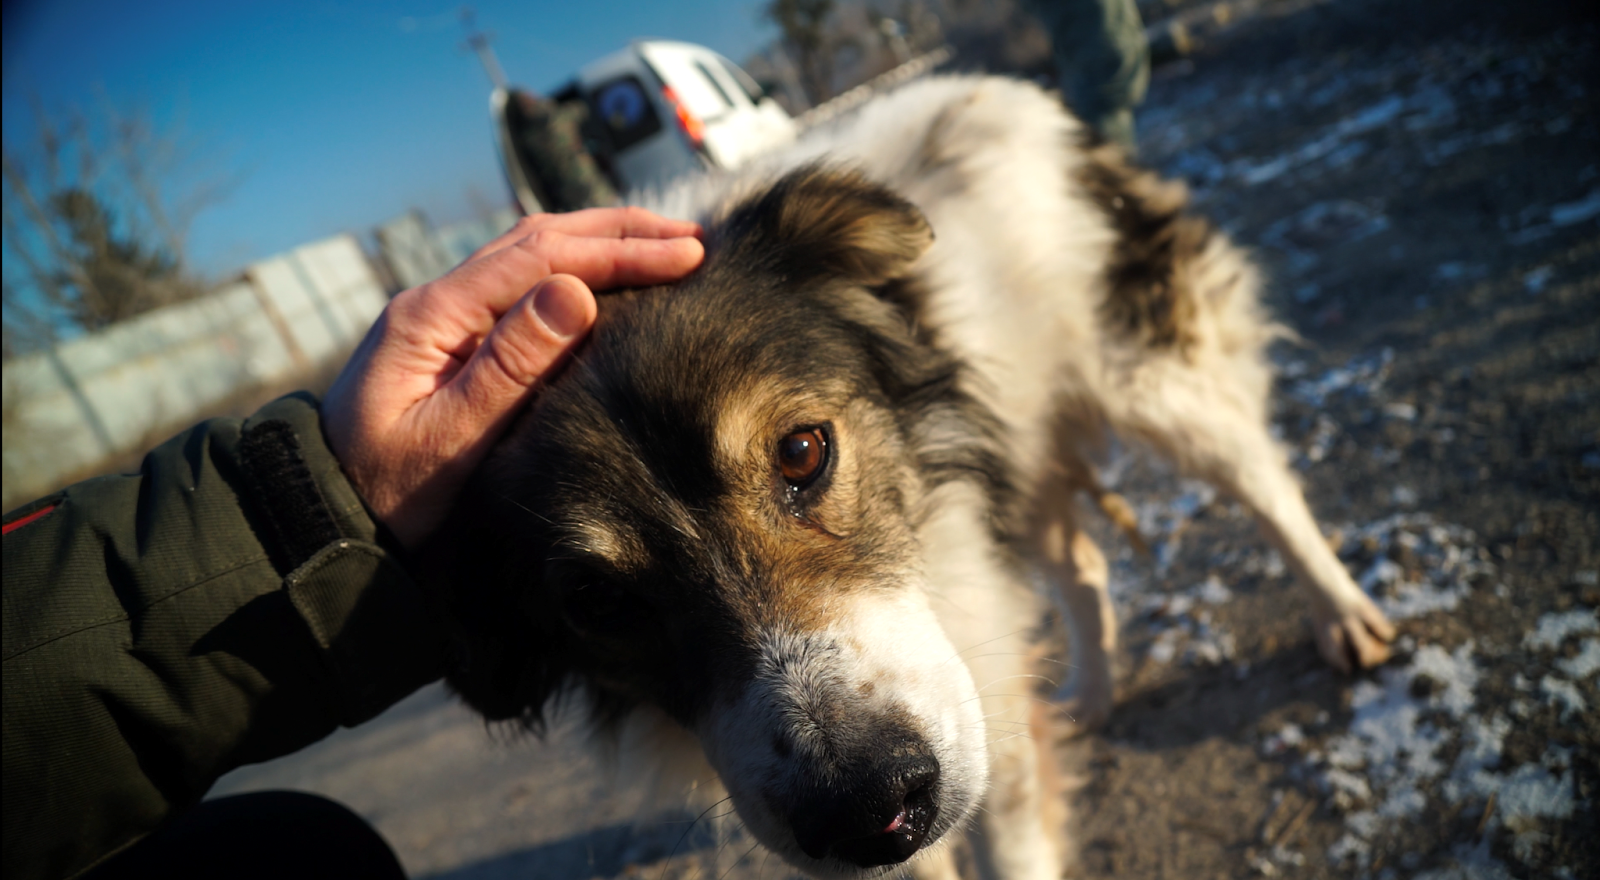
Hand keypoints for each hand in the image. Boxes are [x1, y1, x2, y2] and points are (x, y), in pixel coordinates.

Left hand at [323, 208, 702, 546]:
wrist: (325, 514)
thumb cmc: (387, 492)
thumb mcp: (451, 440)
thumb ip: (510, 368)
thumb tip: (576, 292)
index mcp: (432, 315)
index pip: (541, 257)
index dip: (620, 250)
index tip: (687, 253)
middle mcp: (438, 301)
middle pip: (538, 238)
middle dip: (621, 232)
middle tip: (696, 237)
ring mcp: (445, 316)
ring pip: (530, 254)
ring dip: (601, 243)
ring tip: (667, 245)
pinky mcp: (455, 339)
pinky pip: (521, 285)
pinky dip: (576, 270)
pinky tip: (611, 281)